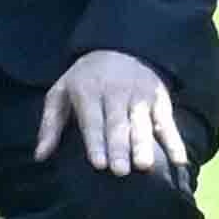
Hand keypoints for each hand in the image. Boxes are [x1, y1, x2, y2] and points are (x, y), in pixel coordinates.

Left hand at [39, 49, 195, 185]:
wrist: (121, 47)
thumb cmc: (85, 79)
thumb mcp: (61, 93)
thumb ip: (50, 125)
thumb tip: (39, 157)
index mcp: (88, 90)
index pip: (93, 120)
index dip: (96, 141)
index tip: (98, 164)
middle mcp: (116, 92)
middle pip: (118, 124)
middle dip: (119, 147)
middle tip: (120, 171)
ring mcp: (140, 95)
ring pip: (142, 123)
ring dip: (143, 145)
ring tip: (144, 166)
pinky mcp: (160, 100)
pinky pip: (167, 122)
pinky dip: (174, 141)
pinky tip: (179, 160)